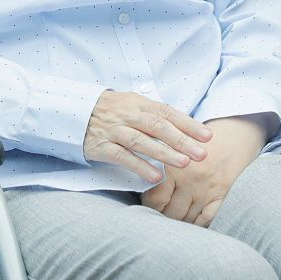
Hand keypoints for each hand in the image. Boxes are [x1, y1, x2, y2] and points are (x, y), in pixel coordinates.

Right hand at [82, 90, 211, 183]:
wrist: (72, 111)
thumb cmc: (110, 110)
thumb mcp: (131, 105)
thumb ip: (154, 115)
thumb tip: (185, 127)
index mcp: (138, 103)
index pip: (167, 113)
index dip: (188, 124)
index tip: (208, 137)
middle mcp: (127, 115)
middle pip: (158, 126)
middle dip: (182, 140)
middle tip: (202, 154)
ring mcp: (114, 130)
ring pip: (142, 141)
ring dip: (164, 153)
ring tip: (184, 164)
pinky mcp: (101, 146)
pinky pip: (122, 156)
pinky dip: (139, 166)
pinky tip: (155, 176)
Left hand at [142, 116, 264, 226]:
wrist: (234, 133)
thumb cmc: (199, 140)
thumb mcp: (174, 146)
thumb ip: (159, 163)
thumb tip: (143, 183)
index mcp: (174, 166)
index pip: (155, 199)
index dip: (151, 205)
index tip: (152, 203)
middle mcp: (190, 180)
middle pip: (170, 212)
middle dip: (164, 215)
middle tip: (164, 211)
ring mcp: (207, 189)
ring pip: (187, 218)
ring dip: (181, 220)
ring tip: (177, 214)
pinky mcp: (223, 195)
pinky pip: (206, 219)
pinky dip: (199, 223)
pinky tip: (194, 218)